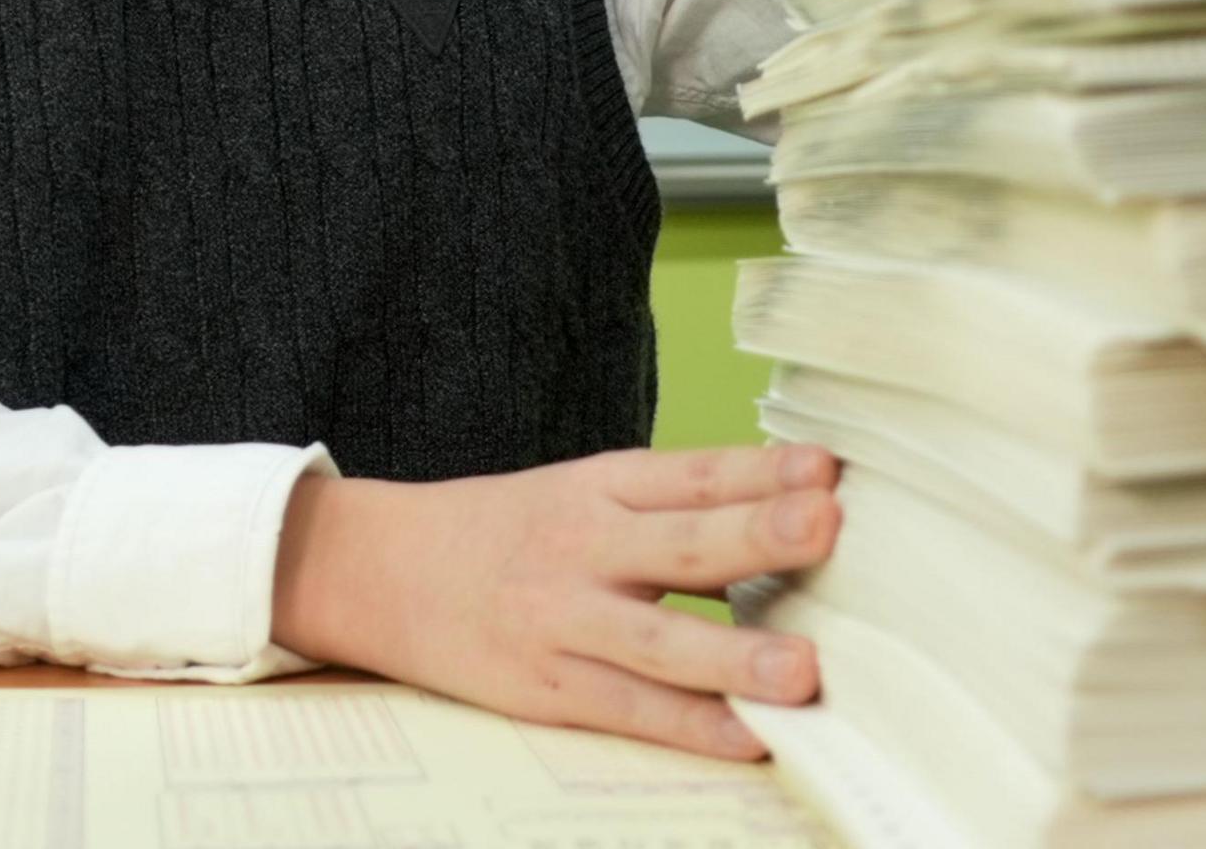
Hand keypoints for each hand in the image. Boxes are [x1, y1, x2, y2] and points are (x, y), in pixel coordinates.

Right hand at [267, 444, 839, 760]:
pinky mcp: (546, 689)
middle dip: (756, 535)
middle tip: (824, 525)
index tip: (826, 468)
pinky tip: (746, 737)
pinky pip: (629, 711)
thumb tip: (788, 516)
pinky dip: (691, 727)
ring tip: (802, 668)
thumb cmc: (504, 533)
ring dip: (733, 654)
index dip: (758, 469)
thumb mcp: (579, 493)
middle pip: (679, 542)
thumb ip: (672, 507)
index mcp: (596, 487)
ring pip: (658, 641)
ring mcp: (562, 622)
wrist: (380, 571)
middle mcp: (581, 548)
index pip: (689, 474)